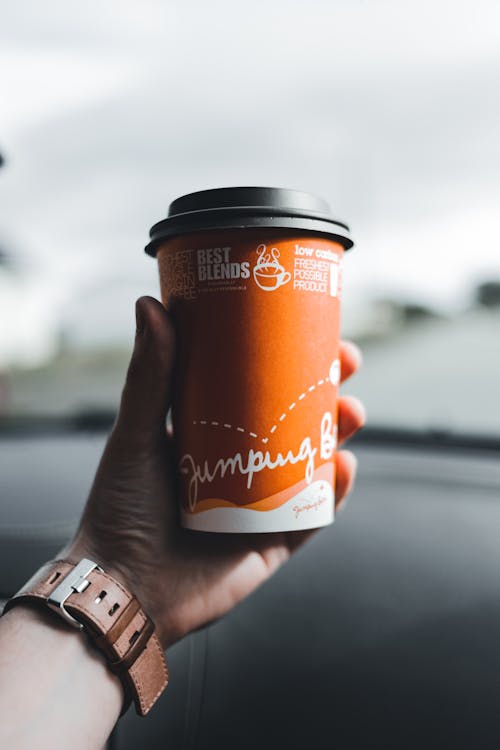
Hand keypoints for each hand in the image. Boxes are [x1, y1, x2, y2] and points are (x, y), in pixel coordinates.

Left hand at [65, 296, 364, 648]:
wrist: (124, 589)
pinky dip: (336, 492)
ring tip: (352, 412)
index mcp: (210, 436)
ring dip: (341, 434)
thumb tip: (151, 304)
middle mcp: (240, 466)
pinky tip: (346, 467)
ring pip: (314, 463)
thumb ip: (149, 375)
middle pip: (295, 421)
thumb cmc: (120, 510)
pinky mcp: (274, 543)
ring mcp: (261, 505)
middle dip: (327, 391)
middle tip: (345, 364)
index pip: (258, 388)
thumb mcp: (137, 435)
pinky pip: (315, 516)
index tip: (311, 328)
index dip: (288, 359)